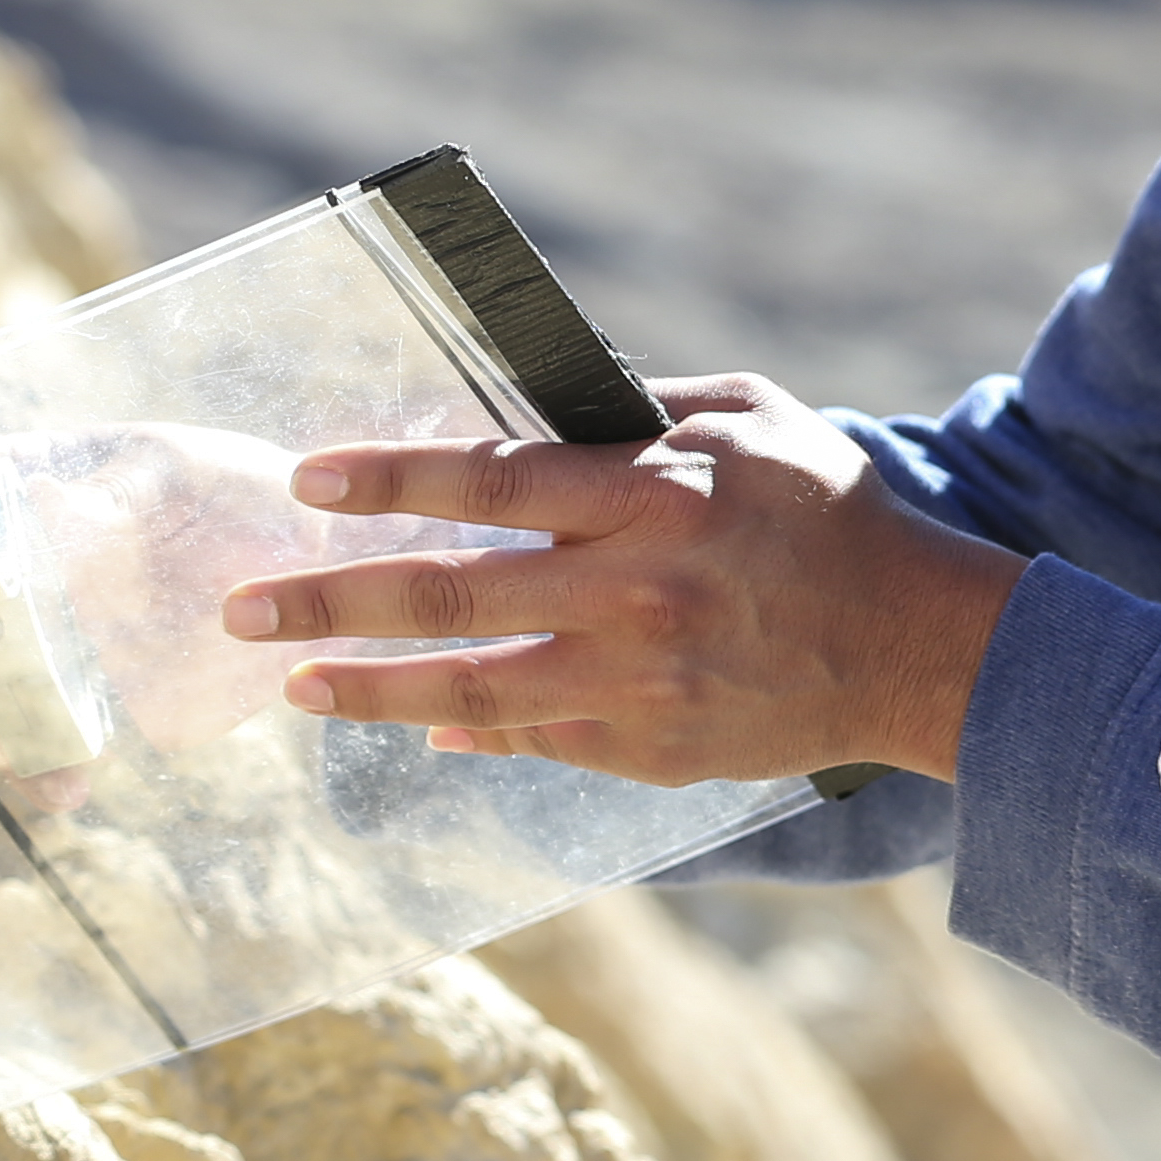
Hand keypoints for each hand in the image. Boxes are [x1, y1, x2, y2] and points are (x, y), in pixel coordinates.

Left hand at [222, 375, 1020, 786]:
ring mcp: (637, 685)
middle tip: (239, 604)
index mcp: (653, 497)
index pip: (489, 481)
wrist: (920, 648)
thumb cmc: (829, 511)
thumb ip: (632, 408)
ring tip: (288, 680)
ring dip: (364, 687)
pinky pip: (532, 742)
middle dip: (326, 599)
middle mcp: (633, 595)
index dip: (387, 479)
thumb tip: (519, 408)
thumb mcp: (746, 418)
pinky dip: (463, 732)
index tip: (305, 478)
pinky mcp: (651, 751)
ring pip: (468, 691)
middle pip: (447, 595)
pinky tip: (409, 721)